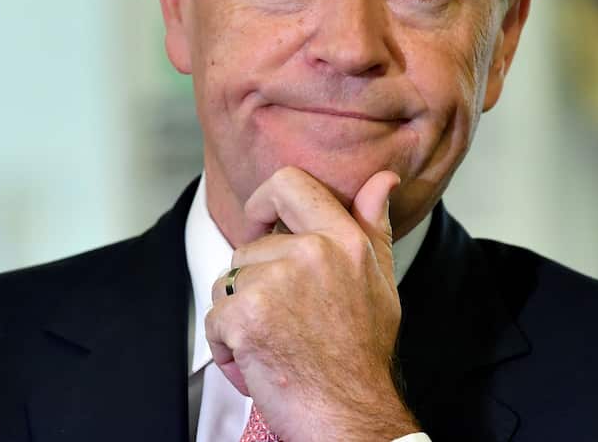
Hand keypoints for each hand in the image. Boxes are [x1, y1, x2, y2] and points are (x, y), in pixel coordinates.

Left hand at [205, 167, 419, 441]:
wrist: (350, 418)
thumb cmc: (362, 355)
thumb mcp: (379, 282)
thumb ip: (374, 226)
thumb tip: (382, 179)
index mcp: (344, 239)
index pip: (289, 183)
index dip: (263, 202)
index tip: (260, 227)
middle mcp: (312, 252)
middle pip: (249, 247)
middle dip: (255, 284)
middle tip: (286, 320)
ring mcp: (277, 282)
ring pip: (229, 282)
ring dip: (240, 315)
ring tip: (275, 342)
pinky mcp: (247, 315)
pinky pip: (215, 317)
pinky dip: (227, 346)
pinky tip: (257, 362)